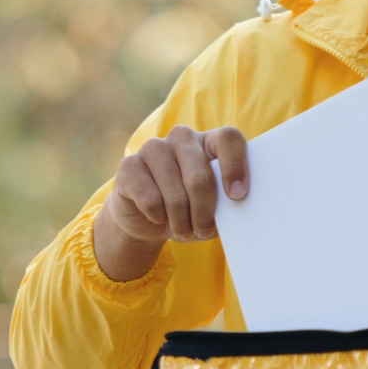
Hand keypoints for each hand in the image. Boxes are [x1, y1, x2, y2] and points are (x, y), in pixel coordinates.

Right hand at [93, 126, 248, 281]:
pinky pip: (150, 200)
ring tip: (182, 229)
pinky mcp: (129, 164)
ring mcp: (153, 148)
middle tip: (203, 230)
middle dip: (204, 213)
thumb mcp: (213, 211)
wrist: (146, 219)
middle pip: (200, 177)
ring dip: (181, 222)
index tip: (238, 196)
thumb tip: (237, 213)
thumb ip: (228, 207)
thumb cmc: (189, 211)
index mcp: (209, 142)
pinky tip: (157, 217)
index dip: (235, 166)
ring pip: (175, 194)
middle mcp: (182, 138)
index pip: (228, 139)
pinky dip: (158, 218)